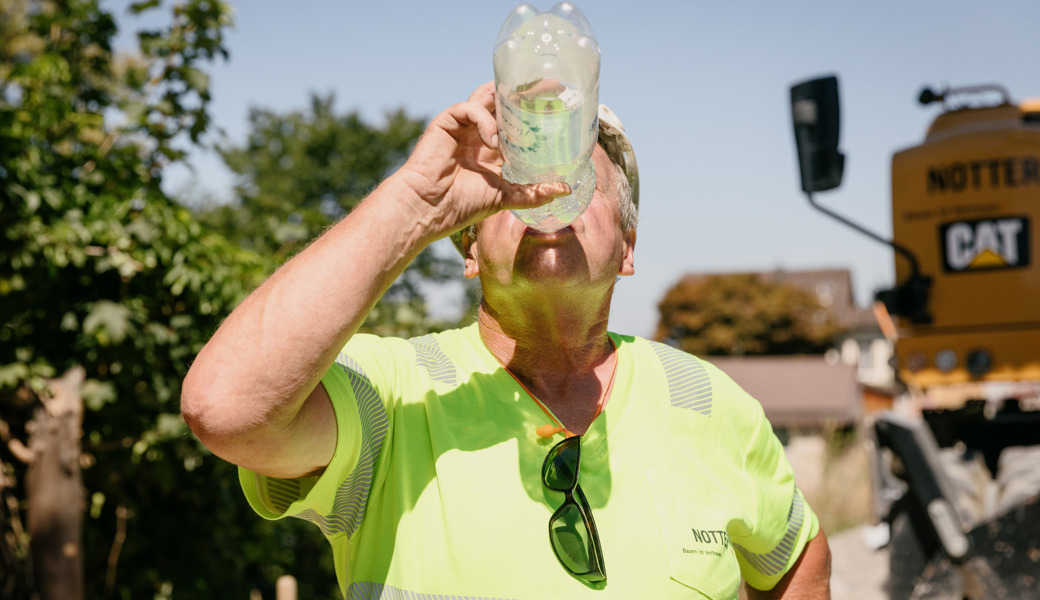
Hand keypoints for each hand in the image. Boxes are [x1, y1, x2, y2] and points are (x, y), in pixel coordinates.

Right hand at [395, 82, 569, 238]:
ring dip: (506, 96)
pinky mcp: (447, 122)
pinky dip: (484, 120)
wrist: (429, 208)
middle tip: (549, 88)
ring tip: (526, 101)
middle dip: (525, 93)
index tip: (557, 104)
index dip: (534, 111)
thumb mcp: (506, 197)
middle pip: (504, 101)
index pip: (516, 120)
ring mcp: (464, 125)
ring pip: (487, 96)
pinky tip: (491, 140)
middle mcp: (479, 131)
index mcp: (493, 147)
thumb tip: (566, 189)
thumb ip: (533, 192)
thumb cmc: (461, 205)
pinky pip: (469, 108)